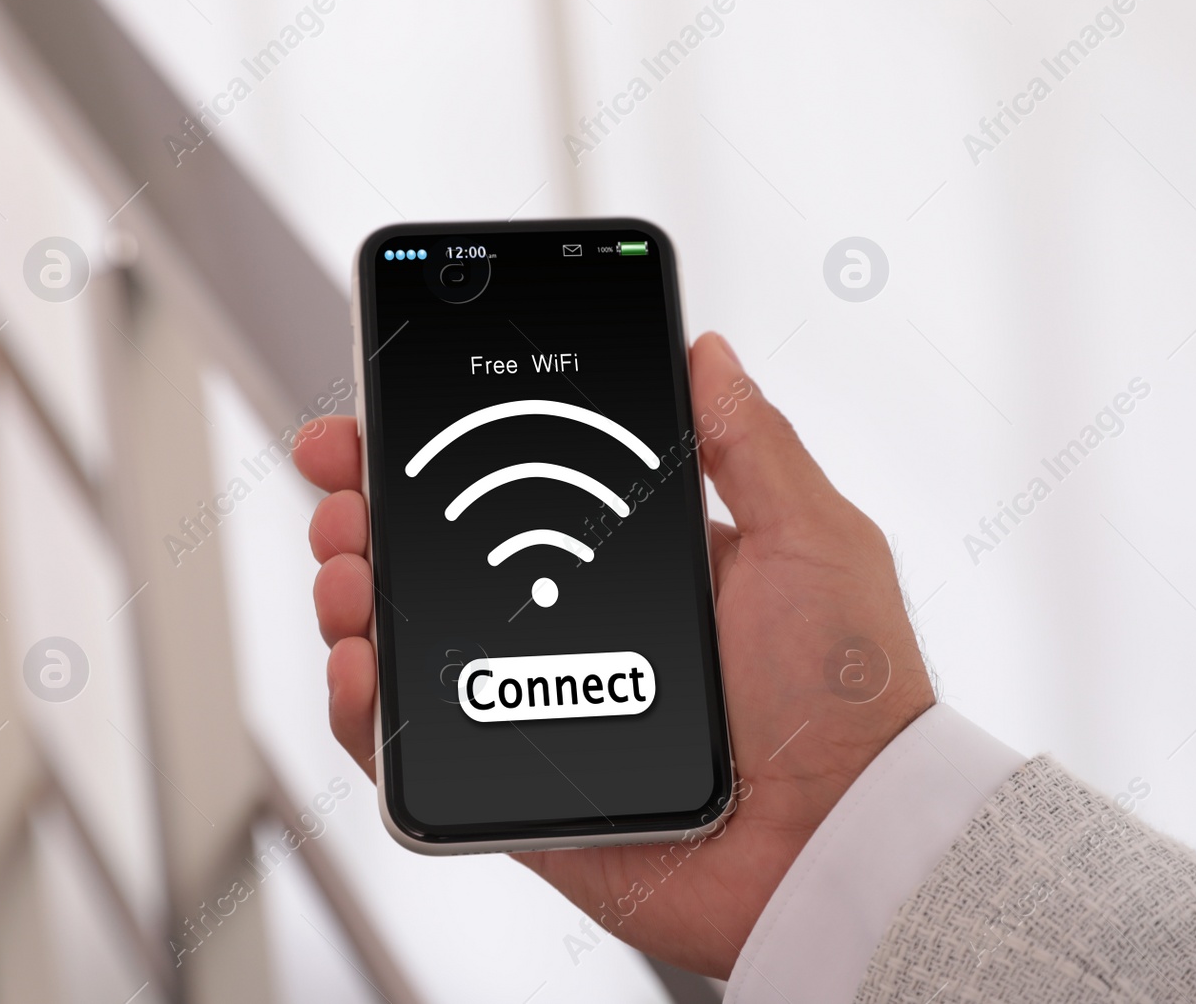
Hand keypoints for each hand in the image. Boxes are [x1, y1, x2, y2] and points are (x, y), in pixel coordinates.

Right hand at [296, 332, 934, 978]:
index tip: (398, 410)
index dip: (451, 446)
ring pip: (411, 634)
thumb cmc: (847, 700)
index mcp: (640, 562)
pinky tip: (362, 659)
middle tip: (347, 480)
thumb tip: (708, 352)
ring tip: (348, 563)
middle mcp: (580, 623)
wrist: (838, 842)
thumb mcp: (813, 539)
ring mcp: (537, 699)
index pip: (521, 486)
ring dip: (354, 587)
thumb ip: (752, 444)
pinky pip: (413, 743)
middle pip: (443, 551)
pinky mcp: (511, 781)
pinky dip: (362, 705)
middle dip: (374, 502)